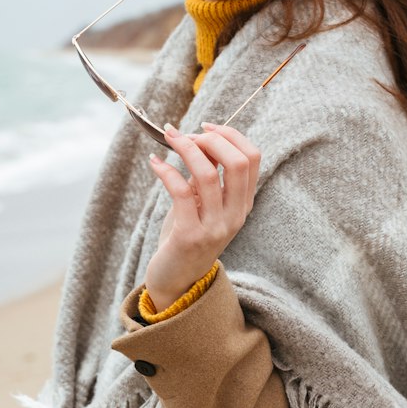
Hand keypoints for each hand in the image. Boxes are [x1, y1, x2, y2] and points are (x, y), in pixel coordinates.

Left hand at [143, 123, 261, 311]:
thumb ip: (207, 176)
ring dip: (185, 148)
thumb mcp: (203, 203)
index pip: (251, 157)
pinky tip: (155, 162)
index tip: (205, 127)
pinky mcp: (190, 235)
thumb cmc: (187, 235)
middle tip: (186, 134)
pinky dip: (166, 171)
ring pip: (208, 173)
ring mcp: (215, 227)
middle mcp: (235, 215)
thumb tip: (199, 139)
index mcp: (243, 204)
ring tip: (169, 138)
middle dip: (211, 138)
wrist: (176, 280)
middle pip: (237, 162)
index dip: (230, 135)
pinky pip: (181, 192)